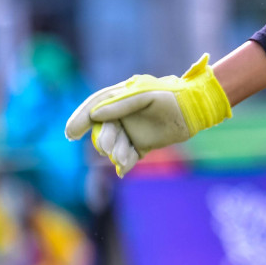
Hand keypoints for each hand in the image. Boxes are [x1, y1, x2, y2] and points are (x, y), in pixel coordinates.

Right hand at [63, 55, 231, 176]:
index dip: (80, 119)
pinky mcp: (141, 145)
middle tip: (107, 148)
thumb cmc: (171, 97)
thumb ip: (121, 104)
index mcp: (119, 97)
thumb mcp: (145, 96)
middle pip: (103, 130)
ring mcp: (131, 131)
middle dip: (103, 140)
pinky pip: (127, 156)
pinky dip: (124, 163)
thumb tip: (96, 115)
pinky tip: (125, 168)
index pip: (94, 107)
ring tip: (123, 157)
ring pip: (113, 145)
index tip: (70, 133)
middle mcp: (122, 115)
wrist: (195, 110)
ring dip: (115, 152)